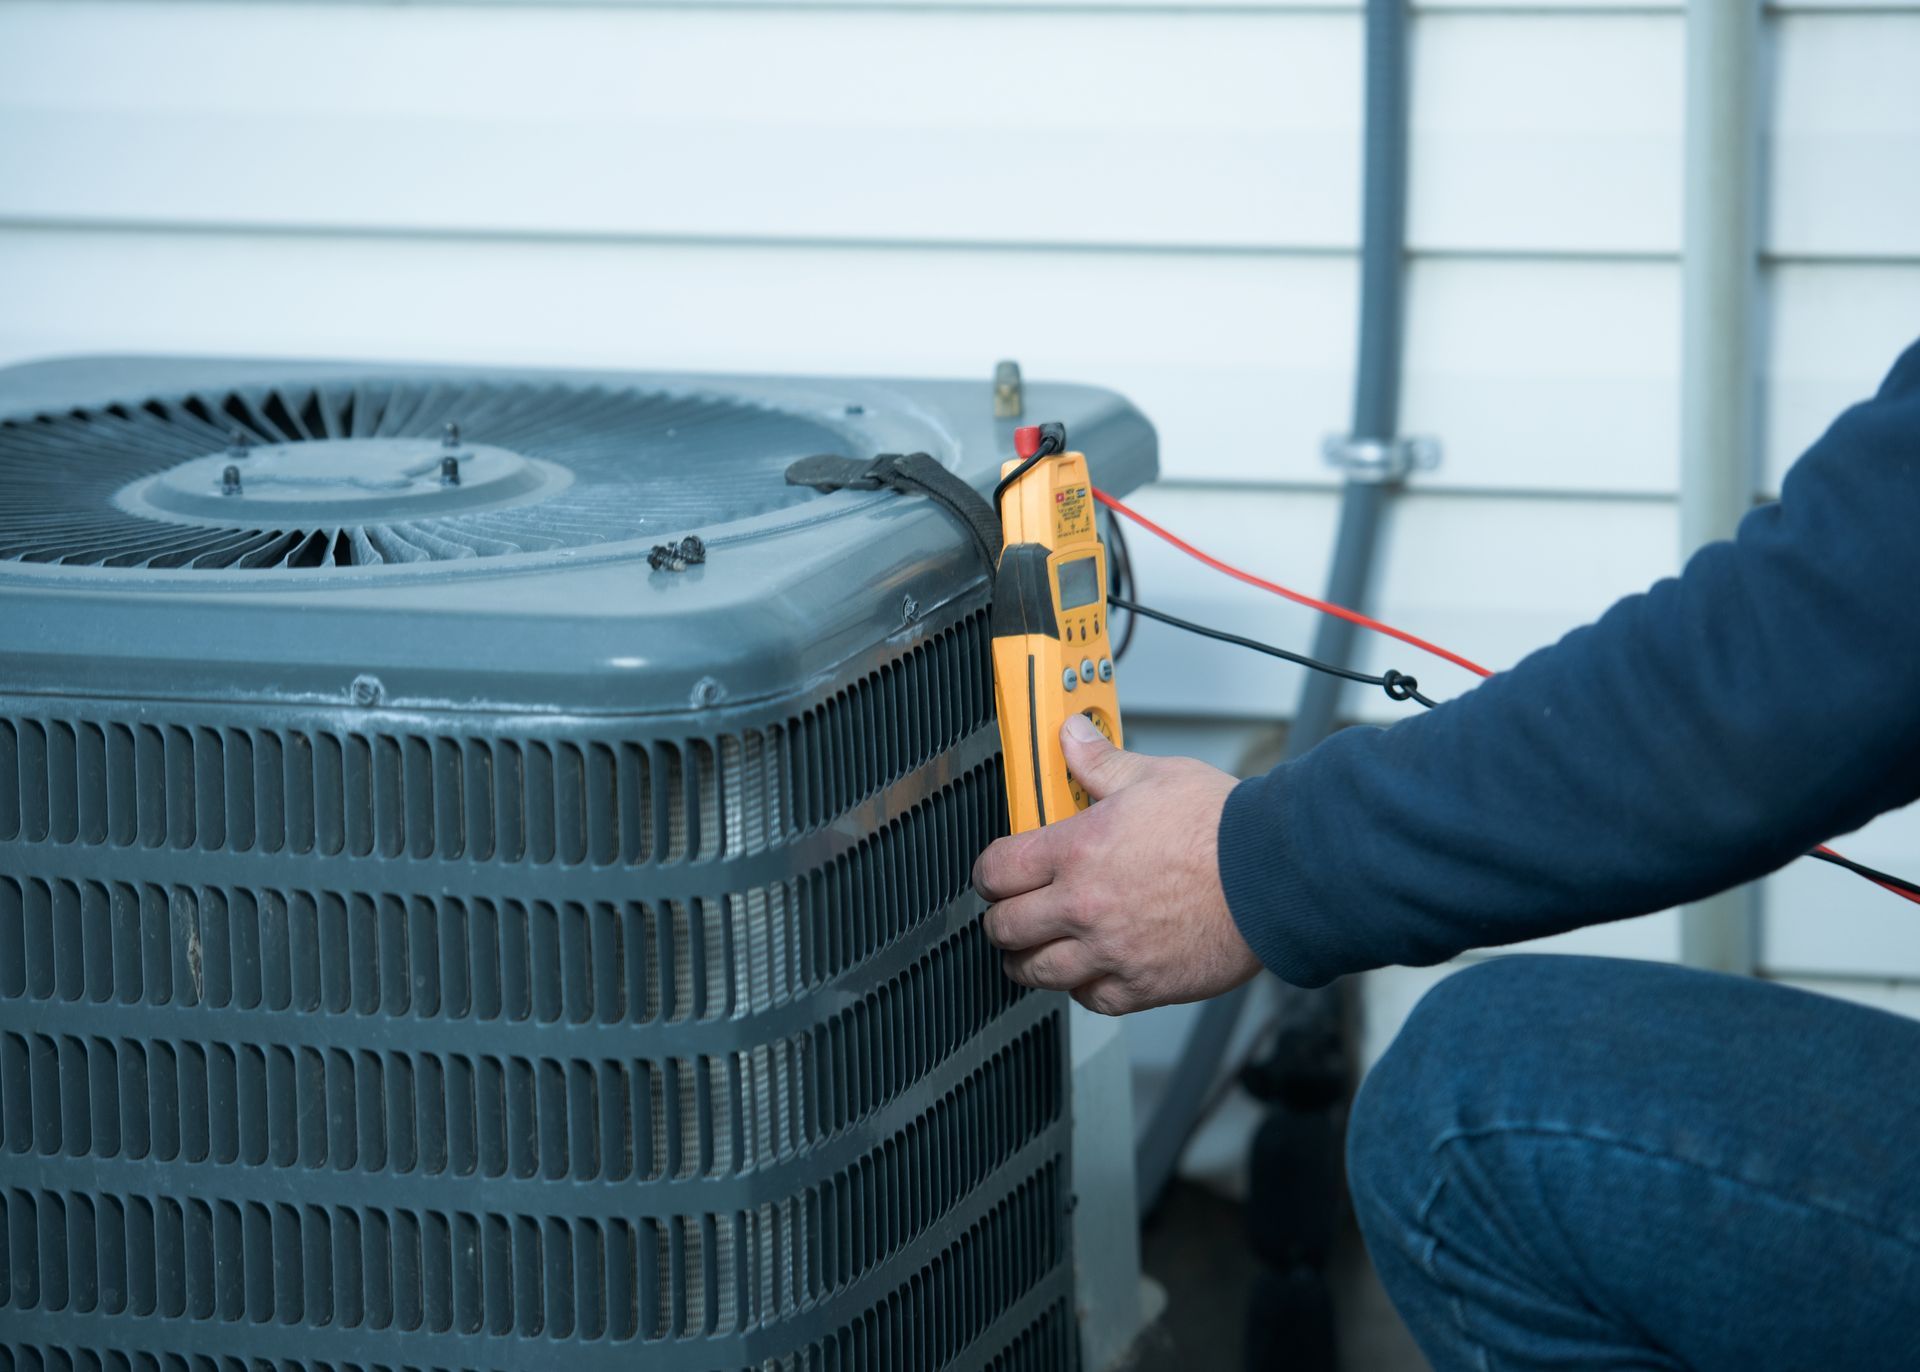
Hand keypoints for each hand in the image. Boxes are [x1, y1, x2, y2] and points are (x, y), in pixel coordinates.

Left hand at [974, 713, 1262, 1014]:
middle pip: (1005, 928)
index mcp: (1077, 851)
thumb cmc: (1221, 828)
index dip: (988, 872)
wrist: (1274, 876)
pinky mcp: (1142, 985)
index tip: (995, 873)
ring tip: (1035, 950)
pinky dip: (1083, 989)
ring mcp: (1110, 951)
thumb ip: (1101, 762)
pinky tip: (1090, 971)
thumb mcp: (1153, 776)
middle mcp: (1084, 906)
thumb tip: (1072, 736)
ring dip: (1028, 960)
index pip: (996, 870)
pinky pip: (1091, 1000)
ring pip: (1037, 972)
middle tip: (1010, 911)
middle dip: (1000, 918)